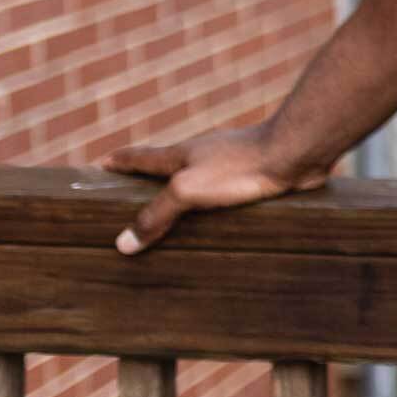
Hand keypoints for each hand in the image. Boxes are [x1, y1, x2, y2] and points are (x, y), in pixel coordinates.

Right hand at [98, 125, 325, 253]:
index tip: (100, 164)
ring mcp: (229, 164)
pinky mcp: (253, 176)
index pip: (139, 157)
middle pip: (168, 167)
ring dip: (184, 195)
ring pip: (198, 180)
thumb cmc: (240, 167)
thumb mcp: (188, 191)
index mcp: (180, 155)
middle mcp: (202, 156)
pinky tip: (219, 219)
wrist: (295, 152)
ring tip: (173, 217)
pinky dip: (214, 205)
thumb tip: (123, 243)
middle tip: (132, 195)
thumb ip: (156, 215)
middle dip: (149, 180)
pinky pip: (225, 192)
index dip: (118, 162)